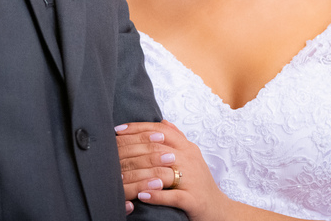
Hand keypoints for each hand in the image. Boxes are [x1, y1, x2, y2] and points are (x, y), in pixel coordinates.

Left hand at [115, 120, 231, 220]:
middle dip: (132, 148)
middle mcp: (190, 160)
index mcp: (187, 148)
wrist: (218, 209)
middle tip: (112, 150)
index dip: (138, 129)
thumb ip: (177, 138)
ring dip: (139, 173)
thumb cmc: (198, 183)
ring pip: (163, 171)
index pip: (160, 132)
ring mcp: (192, 179)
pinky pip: (173, 197)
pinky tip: (141, 195)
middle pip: (158, 148)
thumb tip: (162, 121)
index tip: (118, 130)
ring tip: (119, 174)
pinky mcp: (193, 200)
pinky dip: (157, 195)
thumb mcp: (190, 157)